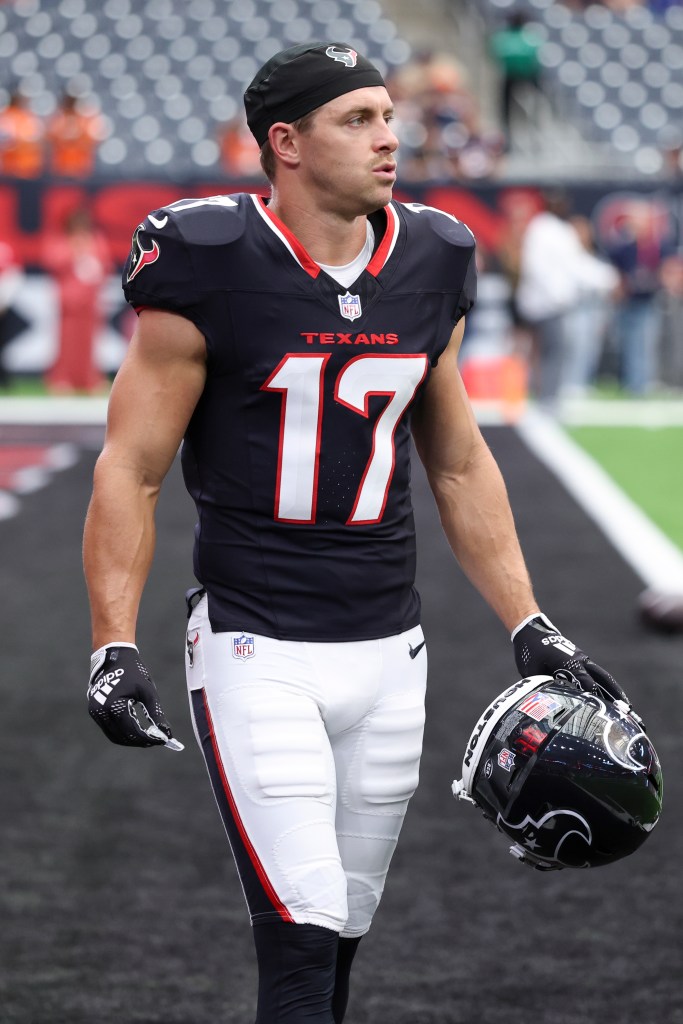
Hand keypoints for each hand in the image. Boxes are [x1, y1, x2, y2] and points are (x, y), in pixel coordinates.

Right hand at [88, 644, 182, 749]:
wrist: (114, 656)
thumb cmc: (133, 671)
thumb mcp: (147, 692)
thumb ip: (156, 713)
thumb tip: (166, 732)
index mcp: (114, 706)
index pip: (132, 731)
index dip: (147, 739)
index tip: (162, 740)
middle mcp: (101, 712)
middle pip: (122, 737)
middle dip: (139, 741)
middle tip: (155, 740)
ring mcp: (96, 712)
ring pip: (114, 735)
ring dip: (130, 739)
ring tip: (147, 737)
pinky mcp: (95, 711)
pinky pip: (109, 728)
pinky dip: (122, 732)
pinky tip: (135, 729)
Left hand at [511, 613, 630, 707]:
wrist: (532, 631)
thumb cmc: (530, 651)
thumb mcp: (532, 670)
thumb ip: (542, 686)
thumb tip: (547, 705)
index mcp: (568, 662)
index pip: (586, 682)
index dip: (595, 696)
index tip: (605, 711)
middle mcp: (580, 661)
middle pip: (603, 680)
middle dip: (616, 697)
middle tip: (628, 713)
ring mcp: (583, 661)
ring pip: (604, 678)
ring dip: (617, 693)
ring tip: (628, 710)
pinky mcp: (582, 662)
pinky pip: (599, 676)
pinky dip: (608, 688)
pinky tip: (614, 700)